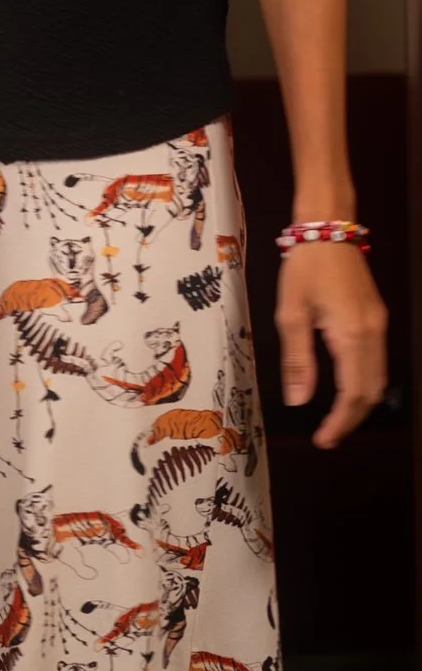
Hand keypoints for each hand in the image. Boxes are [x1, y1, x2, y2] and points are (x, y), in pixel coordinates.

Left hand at [276, 240, 387, 448]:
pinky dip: (364, 382)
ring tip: (334, 420)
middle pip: (372, 392)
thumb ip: (296, 360)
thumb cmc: (304, 267)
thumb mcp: (290, 313)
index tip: (323, 440)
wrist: (328, 229)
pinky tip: (346, 389)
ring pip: (379, 378)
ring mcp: (379, 325)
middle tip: (327, 437)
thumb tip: (299, 401)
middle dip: (352, 419)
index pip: (353, 394)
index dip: (340, 423)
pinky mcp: (377, 318)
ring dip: (360, 403)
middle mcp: (373, 334)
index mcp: (351, 335)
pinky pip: (378, 361)